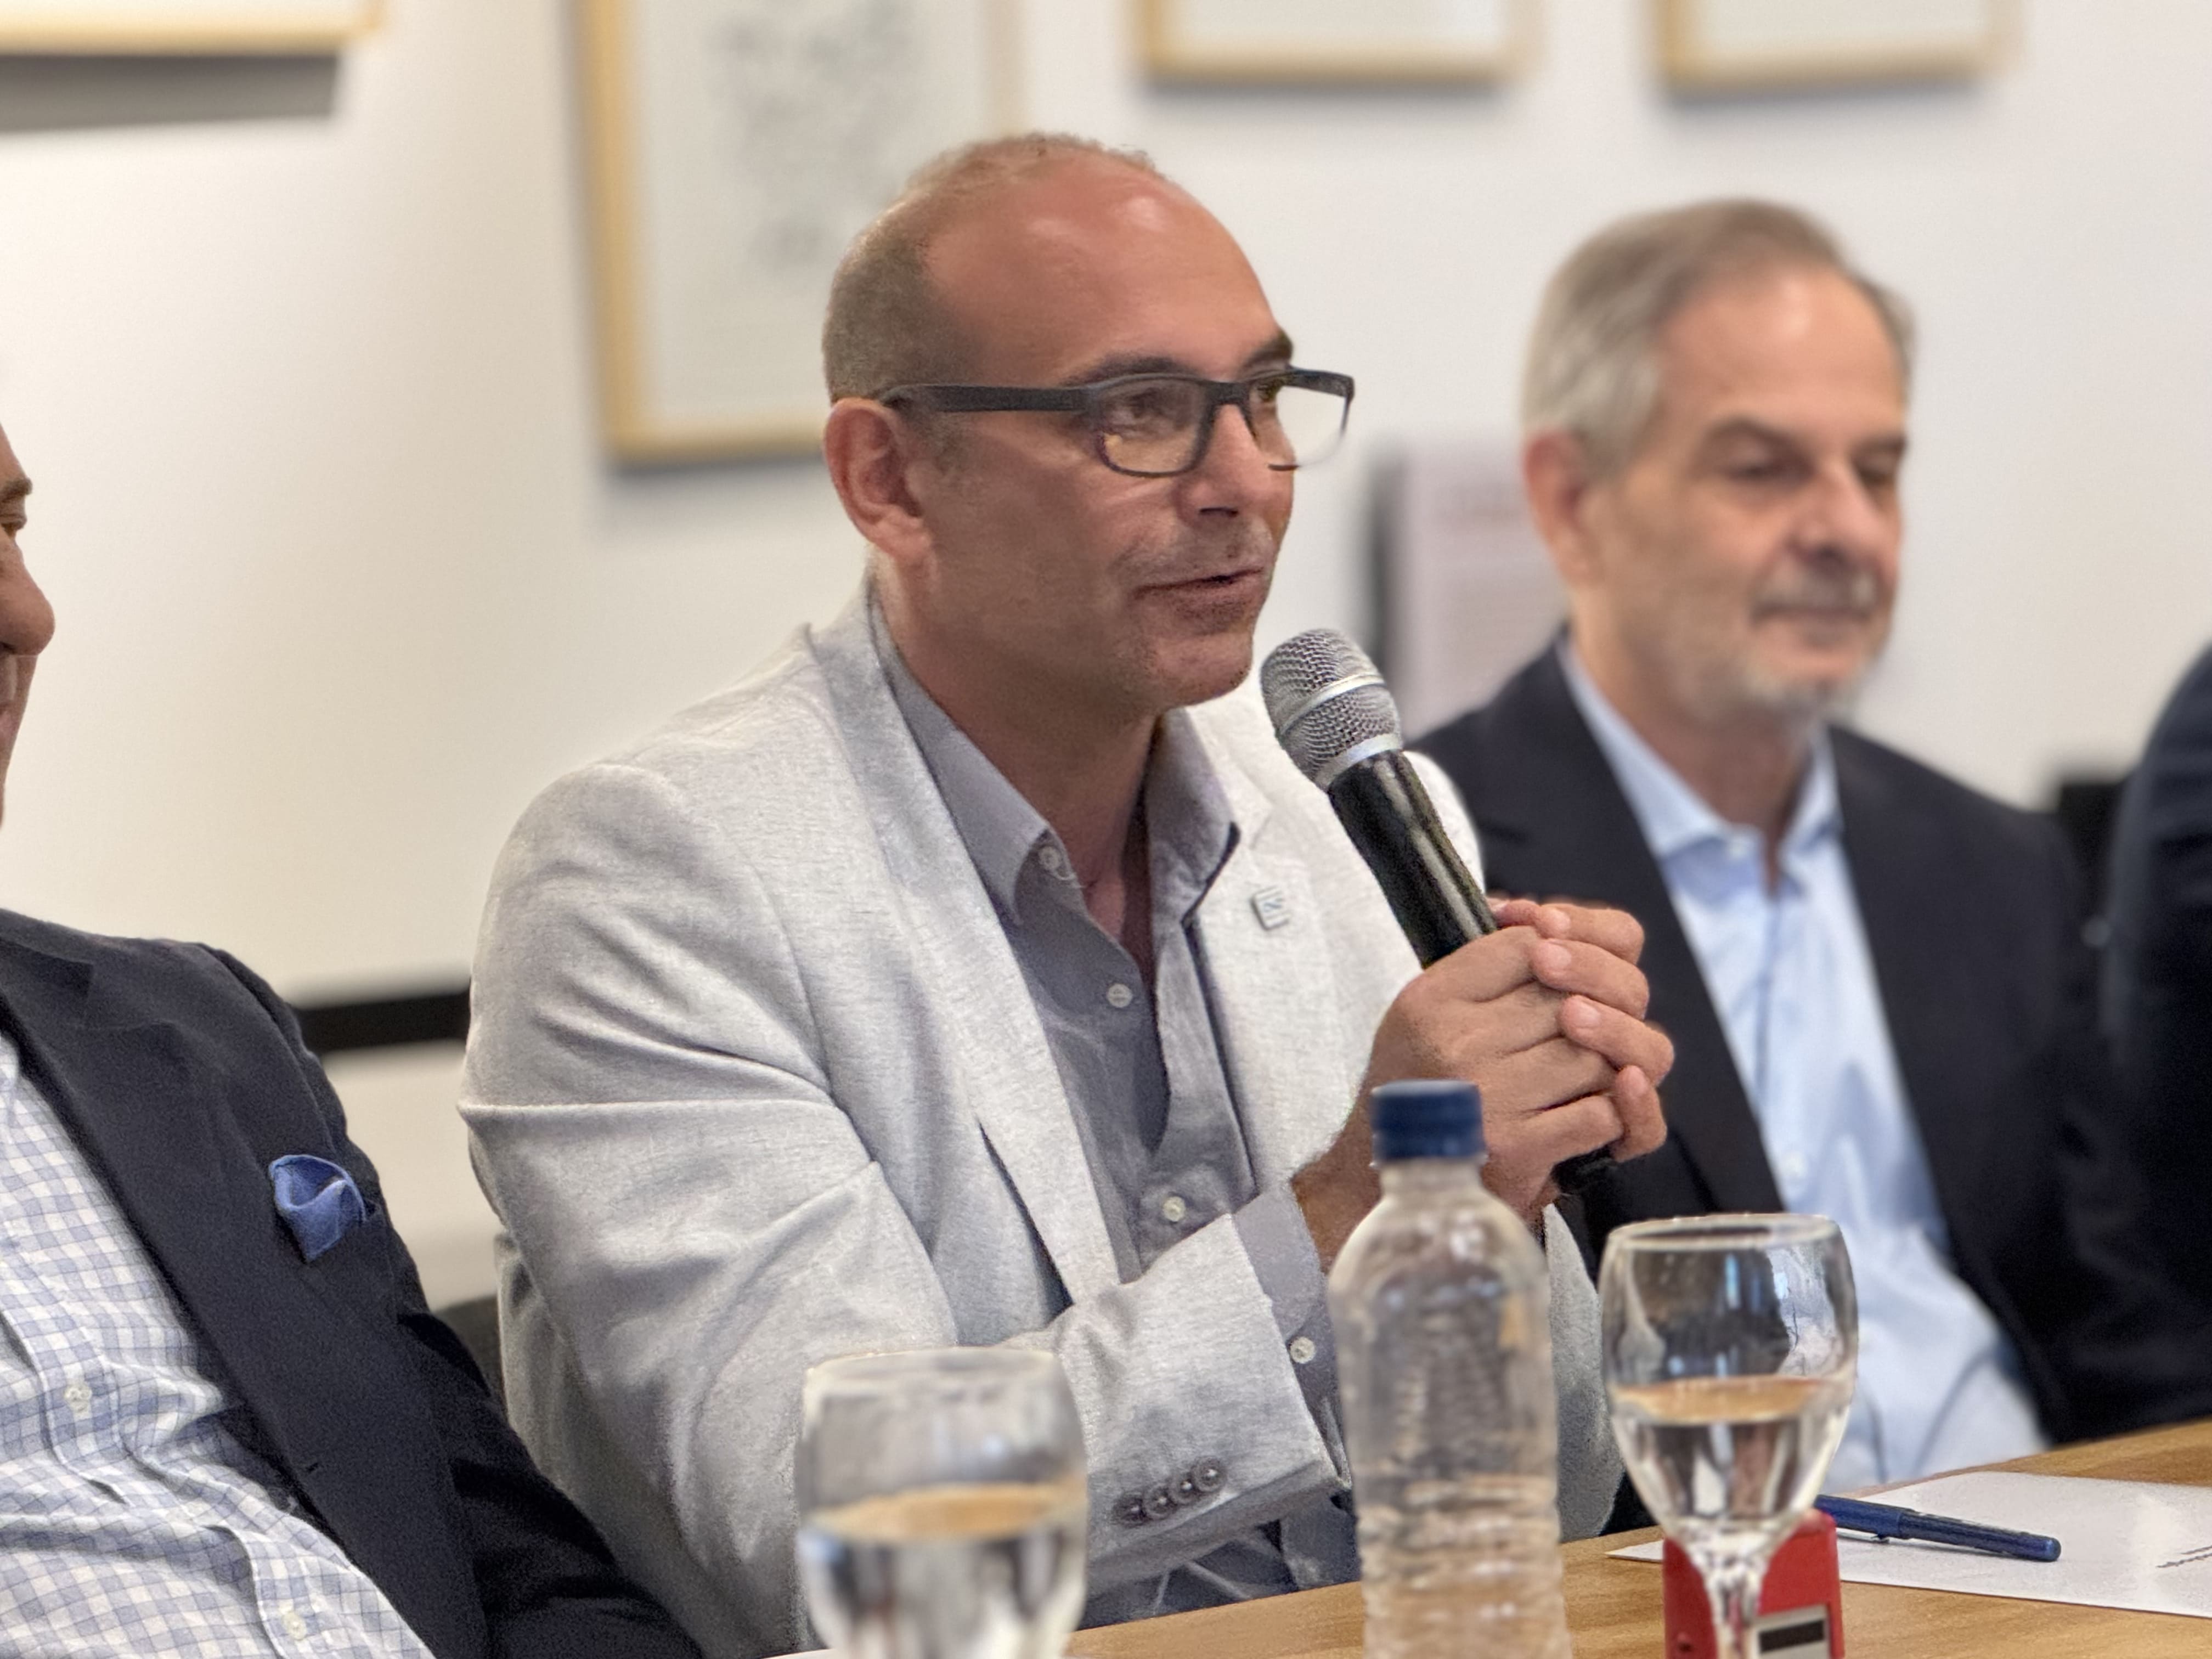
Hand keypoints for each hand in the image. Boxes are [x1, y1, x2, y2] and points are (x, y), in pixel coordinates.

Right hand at [1321, 899, 1671, 1234]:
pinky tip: (1584, 1116)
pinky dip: (1608, 1116)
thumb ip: (1487, 964)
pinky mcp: (1518, 1145)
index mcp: (1432, 997)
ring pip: (1596, 1056)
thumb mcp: (1430, 1011)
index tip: (1564, 976)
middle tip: (1587, 1035)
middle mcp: (1457, 1040)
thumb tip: (1551, 920)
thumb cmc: (1421, 1089)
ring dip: (1602, 1071)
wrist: (1382, 1180)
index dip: (1567, 951)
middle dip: (1598, 1013)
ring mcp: (1489, 1093)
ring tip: (1581, 1080)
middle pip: (1572, 997)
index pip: (1529, 944)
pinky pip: (1602, 1113)